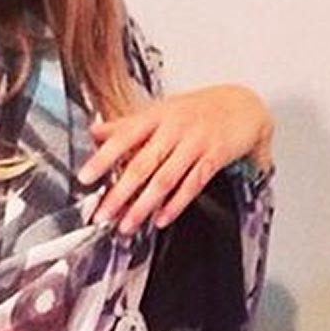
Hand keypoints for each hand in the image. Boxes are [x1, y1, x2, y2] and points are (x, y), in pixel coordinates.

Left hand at [78, 85, 272, 234]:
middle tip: (103, 214)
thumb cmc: (198, 110)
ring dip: (144, 205)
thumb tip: (94, 132)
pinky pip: (192, 184)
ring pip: (165, 178)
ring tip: (127, 225)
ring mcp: (195, 143)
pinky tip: (161, 220)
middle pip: (142, 164)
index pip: (123, 137)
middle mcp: (174, 128)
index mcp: (156, 116)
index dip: (103, 158)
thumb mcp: (160, 111)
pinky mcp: (215, 157)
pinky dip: (175, 204)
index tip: (85, 178)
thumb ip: (127, 125)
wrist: (244, 104)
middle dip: (120, 192)